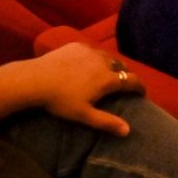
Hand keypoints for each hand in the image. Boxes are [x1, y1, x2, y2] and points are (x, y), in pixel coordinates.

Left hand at [19, 43, 140, 135]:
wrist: (35, 79)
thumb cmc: (60, 100)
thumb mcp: (84, 115)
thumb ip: (107, 122)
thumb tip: (128, 131)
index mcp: (108, 79)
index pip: (132, 80)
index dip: (140, 87)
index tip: (142, 92)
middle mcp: (103, 62)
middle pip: (121, 66)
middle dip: (125, 74)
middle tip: (122, 83)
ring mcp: (89, 51)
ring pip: (107, 56)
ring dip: (111, 64)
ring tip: (106, 72)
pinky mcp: (76, 46)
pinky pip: (92, 50)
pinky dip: (95, 57)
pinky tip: (86, 63)